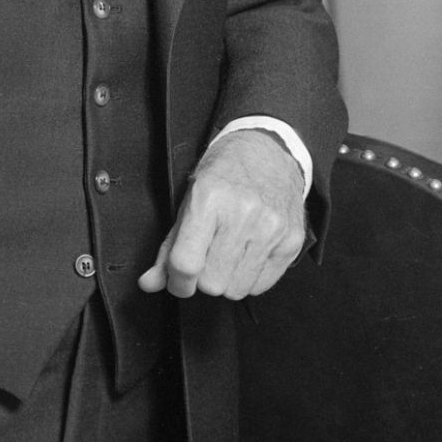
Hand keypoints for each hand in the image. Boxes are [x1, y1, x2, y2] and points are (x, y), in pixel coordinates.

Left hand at [138, 130, 305, 299]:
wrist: (270, 151)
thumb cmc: (225, 172)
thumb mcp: (190, 199)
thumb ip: (169, 245)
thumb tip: (149, 283)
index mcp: (209, 199)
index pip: (186, 263)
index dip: (176, 281)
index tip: (177, 280)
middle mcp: (243, 214)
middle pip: (211, 283)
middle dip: (202, 278)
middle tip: (205, 257)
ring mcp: (271, 229)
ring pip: (237, 289)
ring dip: (226, 280)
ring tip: (227, 253)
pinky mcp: (291, 241)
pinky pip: (261, 285)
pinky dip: (249, 278)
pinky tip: (247, 254)